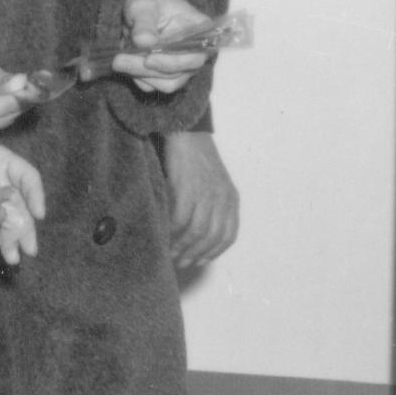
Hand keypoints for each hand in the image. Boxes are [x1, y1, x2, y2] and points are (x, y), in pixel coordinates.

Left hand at [114, 0, 213, 93]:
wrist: (141, 11)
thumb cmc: (149, 2)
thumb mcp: (143, 4)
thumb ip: (144, 22)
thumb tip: (144, 41)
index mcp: (199, 30)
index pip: (196, 54)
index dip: (174, 62)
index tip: (148, 59)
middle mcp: (195, 52)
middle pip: (180, 72)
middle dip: (147, 69)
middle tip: (118, 60)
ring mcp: (182, 67)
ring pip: (166, 84)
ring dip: (139, 74)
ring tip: (118, 60)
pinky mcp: (166, 76)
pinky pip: (153, 86)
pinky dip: (137, 77)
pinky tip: (126, 61)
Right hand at [161, 131, 239, 272]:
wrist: (186, 132)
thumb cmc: (195, 157)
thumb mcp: (213, 182)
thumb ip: (212, 205)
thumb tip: (198, 234)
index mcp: (231, 197)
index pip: (228, 235)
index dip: (214, 252)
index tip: (201, 261)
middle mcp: (222, 197)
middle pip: (212, 237)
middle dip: (196, 254)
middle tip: (181, 262)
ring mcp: (206, 193)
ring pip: (196, 232)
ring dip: (183, 247)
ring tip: (171, 253)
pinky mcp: (188, 188)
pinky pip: (180, 219)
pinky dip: (172, 232)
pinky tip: (164, 236)